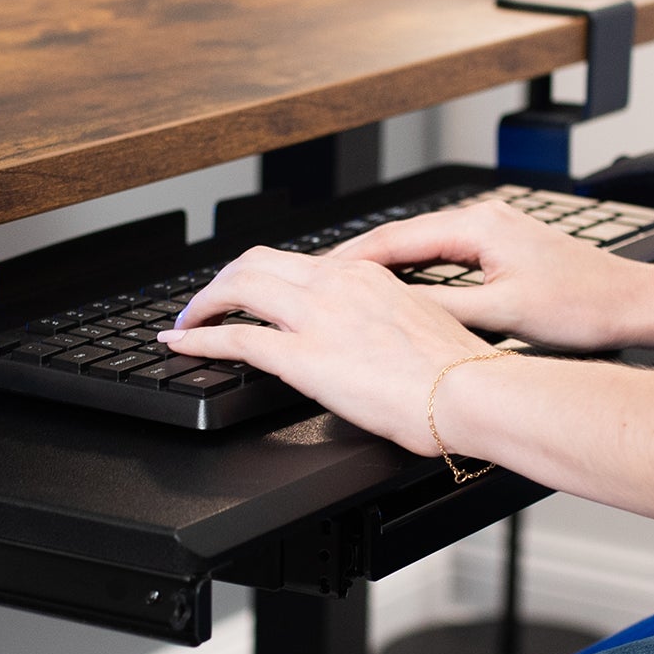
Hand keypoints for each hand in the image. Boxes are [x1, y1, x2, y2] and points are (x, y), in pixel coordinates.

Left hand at [162, 246, 498, 454]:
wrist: (472, 392)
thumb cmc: (459, 372)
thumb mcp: (422, 322)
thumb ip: (387, 315)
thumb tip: (374, 330)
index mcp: (365, 274)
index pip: (298, 262)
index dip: (263, 276)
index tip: (250, 292)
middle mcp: (336, 283)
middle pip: (255, 262)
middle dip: (222, 280)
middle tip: (205, 303)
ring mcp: (317, 317)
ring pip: (237, 286)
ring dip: (203, 302)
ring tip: (187, 321)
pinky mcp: (303, 356)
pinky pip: (233, 338)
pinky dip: (197, 337)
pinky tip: (181, 344)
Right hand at [328, 199, 653, 351]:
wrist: (635, 304)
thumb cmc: (584, 305)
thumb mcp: (505, 314)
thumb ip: (445, 308)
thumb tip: (393, 310)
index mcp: (478, 225)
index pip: (396, 238)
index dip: (352, 259)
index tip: (318, 275)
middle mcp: (484, 218)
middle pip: (405, 236)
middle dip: (361, 260)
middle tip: (321, 282)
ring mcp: (495, 230)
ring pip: (424, 246)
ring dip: (388, 265)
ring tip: (351, 287)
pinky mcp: (505, 247)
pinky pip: (446, 254)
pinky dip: (418, 270)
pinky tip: (404, 289)